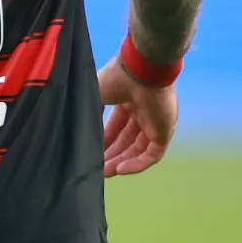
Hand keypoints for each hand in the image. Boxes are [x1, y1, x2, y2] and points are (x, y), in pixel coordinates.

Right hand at [98, 57, 177, 176]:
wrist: (140, 69)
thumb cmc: (116, 77)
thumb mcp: (95, 92)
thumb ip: (89, 110)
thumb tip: (76, 127)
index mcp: (127, 101)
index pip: (115, 127)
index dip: (104, 141)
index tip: (91, 151)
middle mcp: (143, 113)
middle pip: (126, 140)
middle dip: (112, 154)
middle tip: (97, 168)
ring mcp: (155, 123)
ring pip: (138, 150)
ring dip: (122, 161)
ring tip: (105, 172)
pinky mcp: (165, 131)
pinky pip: (152, 154)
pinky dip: (137, 164)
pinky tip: (120, 170)